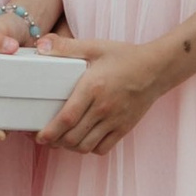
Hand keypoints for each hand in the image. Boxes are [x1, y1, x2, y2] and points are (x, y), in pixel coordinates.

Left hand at [38, 39, 173, 153]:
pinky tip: (83, 140)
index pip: (67, 118)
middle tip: (45, 138)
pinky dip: (90, 149)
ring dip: (70, 147)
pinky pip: (103, 148)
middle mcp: (103, 108)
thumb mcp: (95, 46)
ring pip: (86, 146)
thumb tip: (41, 46)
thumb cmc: (125, 57)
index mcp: (93, 88)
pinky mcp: (124, 128)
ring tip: (62, 140)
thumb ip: (66, 46)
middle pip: (73, 137)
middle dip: (55, 142)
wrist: (157, 69)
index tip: (38, 136)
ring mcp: (115, 121)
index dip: (50, 132)